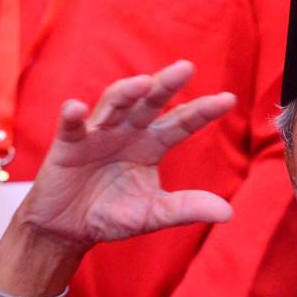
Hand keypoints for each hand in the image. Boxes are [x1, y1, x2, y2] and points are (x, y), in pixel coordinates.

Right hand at [18, 60, 235, 250]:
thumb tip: (228, 213)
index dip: (202, 111)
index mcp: (152, 144)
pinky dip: (73, 116)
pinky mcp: (68, 145)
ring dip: (126, 93)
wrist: (69, 229)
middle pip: (150, 103)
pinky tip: (77, 108)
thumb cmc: (112, 214)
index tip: (228, 99)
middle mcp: (128, 132)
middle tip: (186, 68)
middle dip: (166, 85)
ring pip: (114, 105)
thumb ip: (187, 208)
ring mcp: (98, 134)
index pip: (181, 122)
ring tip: (143, 83)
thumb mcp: (154, 214)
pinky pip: (72, 126)